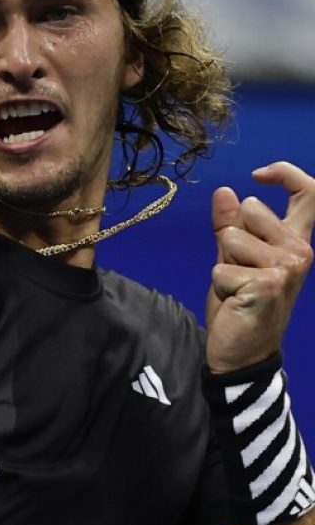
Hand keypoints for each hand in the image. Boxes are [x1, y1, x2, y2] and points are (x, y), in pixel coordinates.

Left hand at [206, 162, 314, 372]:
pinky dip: (219, 283)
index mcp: (295, 240)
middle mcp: (299, 251)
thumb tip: (224, 191)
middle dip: (231, 237)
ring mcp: (287, 268)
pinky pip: (221, 267)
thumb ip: (229, 224)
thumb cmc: (241, 302)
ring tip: (237, 285)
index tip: (258, 175)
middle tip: (238, 269)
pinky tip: (235, 300)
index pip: (309, 193)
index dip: (286, 174)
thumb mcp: (234, 257)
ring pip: (232, 237)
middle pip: (251, 210)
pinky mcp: (267, 284)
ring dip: (223, 262)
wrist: (243, 350)